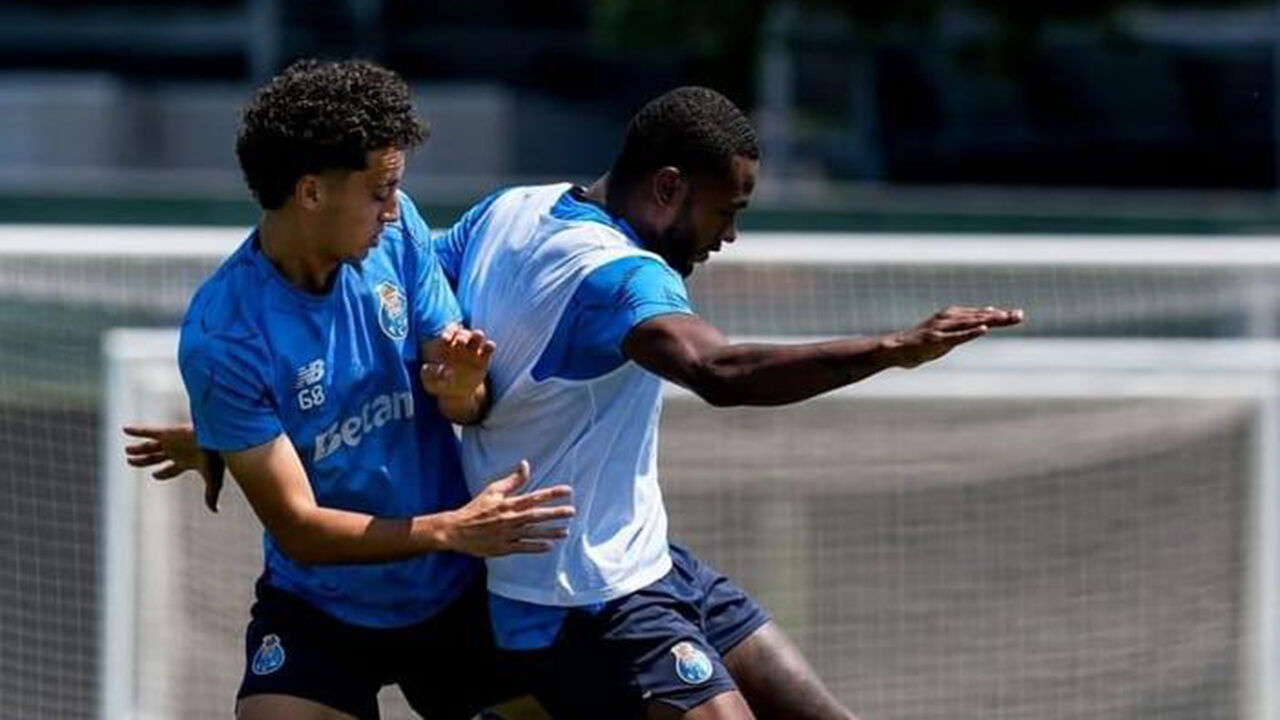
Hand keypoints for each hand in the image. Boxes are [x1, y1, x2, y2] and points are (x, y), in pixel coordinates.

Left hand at [123, 424, 224, 511]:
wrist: (217, 438)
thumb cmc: (216, 458)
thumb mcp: (213, 479)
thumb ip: (211, 494)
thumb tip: (215, 510)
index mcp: (186, 461)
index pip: (171, 469)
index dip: (161, 473)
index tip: (154, 475)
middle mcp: (177, 451)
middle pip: (156, 457)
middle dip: (144, 460)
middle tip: (130, 461)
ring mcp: (171, 441)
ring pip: (149, 446)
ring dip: (138, 448)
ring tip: (127, 451)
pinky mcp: (167, 432)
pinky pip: (148, 431)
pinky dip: (136, 430)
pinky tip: (125, 429)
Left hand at [422, 325, 495, 399]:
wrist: (455, 394)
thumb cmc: (439, 384)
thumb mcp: (429, 381)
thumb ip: (428, 374)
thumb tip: (435, 368)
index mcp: (446, 346)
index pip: (449, 332)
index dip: (448, 332)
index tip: (445, 339)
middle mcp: (460, 345)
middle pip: (463, 333)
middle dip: (462, 336)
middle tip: (461, 342)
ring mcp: (473, 351)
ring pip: (477, 336)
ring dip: (477, 335)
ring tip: (476, 338)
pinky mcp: (483, 360)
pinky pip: (488, 348)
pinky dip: (489, 346)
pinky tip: (488, 347)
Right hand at [439, 460, 574, 556]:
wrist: (456, 530)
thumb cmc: (475, 509)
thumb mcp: (492, 491)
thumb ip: (512, 480)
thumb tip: (526, 464)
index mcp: (508, 504)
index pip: (534, 497)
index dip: (552, 493)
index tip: (568, 491)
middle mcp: (509, 519)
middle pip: (536, 515)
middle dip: (555, 513)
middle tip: (572, 511)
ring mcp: (506, 534)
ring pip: (532, 532)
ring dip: (550, 531)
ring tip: (566, 531)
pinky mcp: (503, 548)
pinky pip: (522, 547)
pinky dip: (536, 547)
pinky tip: (550, 546)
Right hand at [882, 305, 1023, 368]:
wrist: (897, 349)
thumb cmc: (923, 342)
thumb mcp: (948, 332)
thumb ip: (967, 324)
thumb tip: (987, 314)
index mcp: (952, 316)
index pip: (981, 315)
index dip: (1000, 315)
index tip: (1018, 315)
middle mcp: (948, 318)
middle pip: (980, 317)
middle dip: (1000, 316)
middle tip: (1019, 315)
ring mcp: (942, 328)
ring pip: (970, 323)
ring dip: (989, 320)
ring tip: (1006, 319)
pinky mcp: (935, 339)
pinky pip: (955, 336)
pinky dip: (969, 332)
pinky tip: (983, 329)